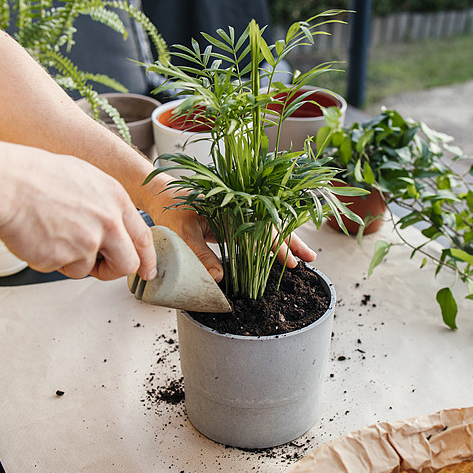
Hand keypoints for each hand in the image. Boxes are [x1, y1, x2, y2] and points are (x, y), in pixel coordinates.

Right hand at [0, 149, 156, 280]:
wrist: (4, 183)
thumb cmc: (36, 176)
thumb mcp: (85, 178)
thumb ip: (106, 204)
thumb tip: (116, 224)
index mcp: (116, 199)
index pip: (143, 237)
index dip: (146, 258)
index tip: (146, 270)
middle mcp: (107, 222)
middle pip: (127, 263)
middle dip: (114, 271)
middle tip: (100, 268)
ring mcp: (86, 242)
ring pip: (89, 269)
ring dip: (73, 262)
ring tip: (53, 235)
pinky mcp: (62, 258)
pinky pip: (61, 269)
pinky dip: (50, 260)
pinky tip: (39, 237)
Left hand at [143, 175, 315, 281]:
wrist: (160, 195)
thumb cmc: (170, 209)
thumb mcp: (183, 232)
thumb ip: (200, 253)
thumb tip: (218, 277)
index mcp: (233, 208)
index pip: (262, 229)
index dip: (278, 246)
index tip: (292, 262)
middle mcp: (240, 208)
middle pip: (273, 225)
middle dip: (292, 243)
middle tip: (311, 259)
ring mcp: (238, 214)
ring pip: (268, 227)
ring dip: (284, 242)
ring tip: (302, 258)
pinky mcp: (233, 221)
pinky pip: (256, 230)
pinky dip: (269, 241)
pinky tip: (278, 253)